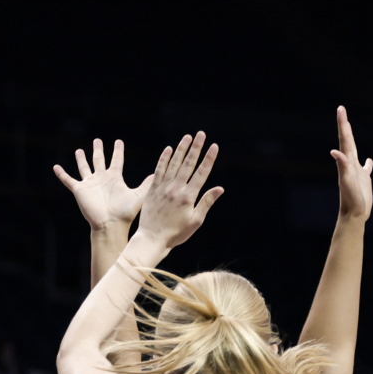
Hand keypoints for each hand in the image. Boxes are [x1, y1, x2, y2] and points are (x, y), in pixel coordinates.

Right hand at [53, 139, 150, 231]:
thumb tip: (158, 173)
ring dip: (81, 159)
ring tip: (79, 150)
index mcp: (114, 178)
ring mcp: (90, 184)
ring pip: (84, 167)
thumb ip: (146, 184)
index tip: (118, 141)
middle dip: (98, 150)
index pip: (116, 160)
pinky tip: (56, 167)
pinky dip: (62, 174)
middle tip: (98, 140)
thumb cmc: (125, 213)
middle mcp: (102, 179)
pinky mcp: (79, 190)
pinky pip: (68, 180)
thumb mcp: (138, 195)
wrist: (110, 224)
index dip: (118, 151)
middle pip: (99, 160)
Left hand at [132, 132, 223, 251]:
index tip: (214, 146)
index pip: (201, 173)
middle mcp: (176, 189)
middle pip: (188, 164)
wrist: (152, 239)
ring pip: (174, 164)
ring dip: (181, 149)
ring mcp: (163, 188)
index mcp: (188, 197)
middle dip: (196, 148)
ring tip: (187, 137)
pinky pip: (159, 170)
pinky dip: (164, 159)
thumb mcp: (196, 221)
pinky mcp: (152, 190)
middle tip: (201, 134)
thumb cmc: (176, 233)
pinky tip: (169, 149)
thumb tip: (219, 188)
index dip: (208, 159)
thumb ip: (206, 202)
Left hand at [329, 106, 372, 222]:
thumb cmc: (350, 199)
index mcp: (347, 162)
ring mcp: (357, 172)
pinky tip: (369, 160)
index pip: (344, 139)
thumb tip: (334, 151)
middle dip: (344, 125)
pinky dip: (367, 163)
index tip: (340, 109)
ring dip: (351, 139)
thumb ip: (343, 166)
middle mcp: (350, 164)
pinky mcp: (364, 180)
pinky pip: (366, 168)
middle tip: (341, 110)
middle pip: (347, 140)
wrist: (353, 215)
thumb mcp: (347, 182)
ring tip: (349, 128)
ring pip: (354, 151)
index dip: (343, 124)